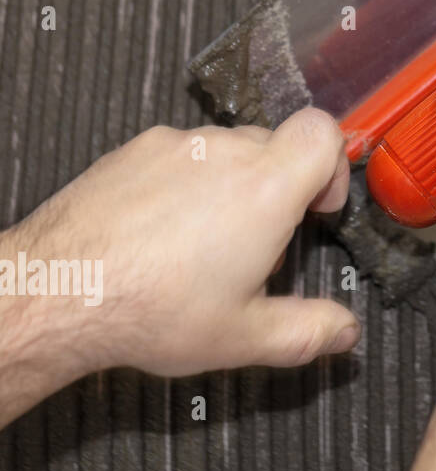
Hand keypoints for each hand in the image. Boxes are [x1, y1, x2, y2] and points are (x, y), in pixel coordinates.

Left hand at [0, 109, 359, 395]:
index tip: (317, 205)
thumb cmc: (148, 309)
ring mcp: (177, 145)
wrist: (56, 291)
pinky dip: (184, 183)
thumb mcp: (243, 337)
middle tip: (257, 243)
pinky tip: (161, 232)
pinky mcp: (135, 149)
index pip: (324, 133)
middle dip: (279, 189)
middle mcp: (225, 153)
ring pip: (227, 149)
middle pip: (277, 146)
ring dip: (230, 186)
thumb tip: (345, 330)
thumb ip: (309, 331)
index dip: (333, 165)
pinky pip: (181, 153)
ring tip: (201, 244)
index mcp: (265, 191)